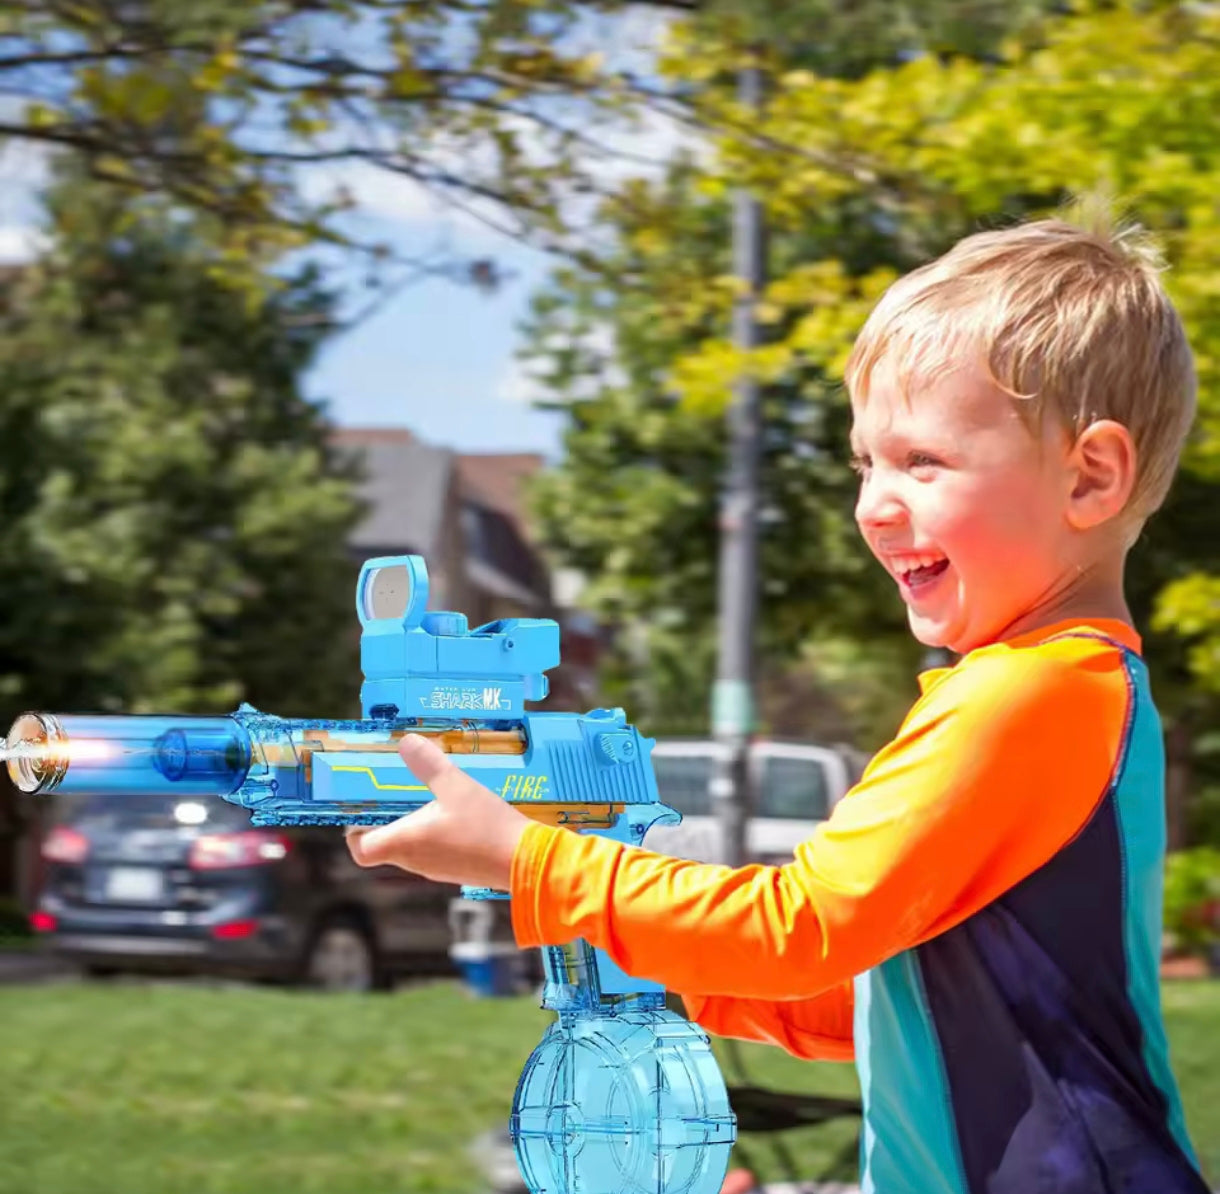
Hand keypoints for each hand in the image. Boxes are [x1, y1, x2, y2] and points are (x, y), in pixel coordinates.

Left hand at [344, 734, 530, 889]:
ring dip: (412, 823)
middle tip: (395, 789)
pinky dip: (433, 832)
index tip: (363, 807)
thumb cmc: (486, 827)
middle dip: (386, 817)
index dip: (355, 830)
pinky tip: (453, 811)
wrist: (526, 861)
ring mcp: (435, 868)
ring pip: (410, 846)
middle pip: (384, 844)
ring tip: (426, 794)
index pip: (361, 850)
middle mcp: (414, 860)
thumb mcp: (457, 786)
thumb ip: (429, 764)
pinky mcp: (455, 868)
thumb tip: (407, 743)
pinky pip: (432, 850)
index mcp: (405, 843)